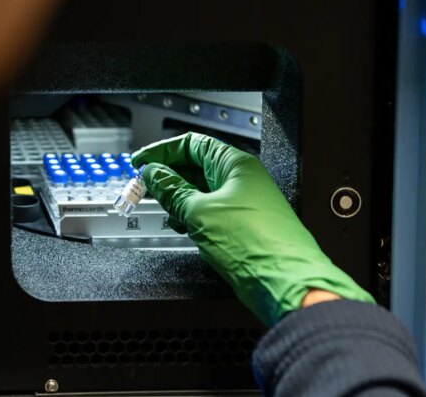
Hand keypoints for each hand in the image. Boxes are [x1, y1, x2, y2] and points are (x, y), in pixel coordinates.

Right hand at [132, 132, 373, 324]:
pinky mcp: (242, 226)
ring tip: (162, 208)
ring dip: (178, 198)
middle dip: (168, 176)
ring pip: (202, 191)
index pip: (192, 144)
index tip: (141, 162)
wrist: (284, 280)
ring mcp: (243, 203)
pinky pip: (211, 213)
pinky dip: (192, 216)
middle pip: (196, 166)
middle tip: (145, 187)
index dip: (163, 151)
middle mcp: (242, 180)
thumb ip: (172, 190)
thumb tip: (154, 174)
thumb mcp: (199, 212)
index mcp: (235, 165)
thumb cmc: (255, 242)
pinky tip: (180, 225)